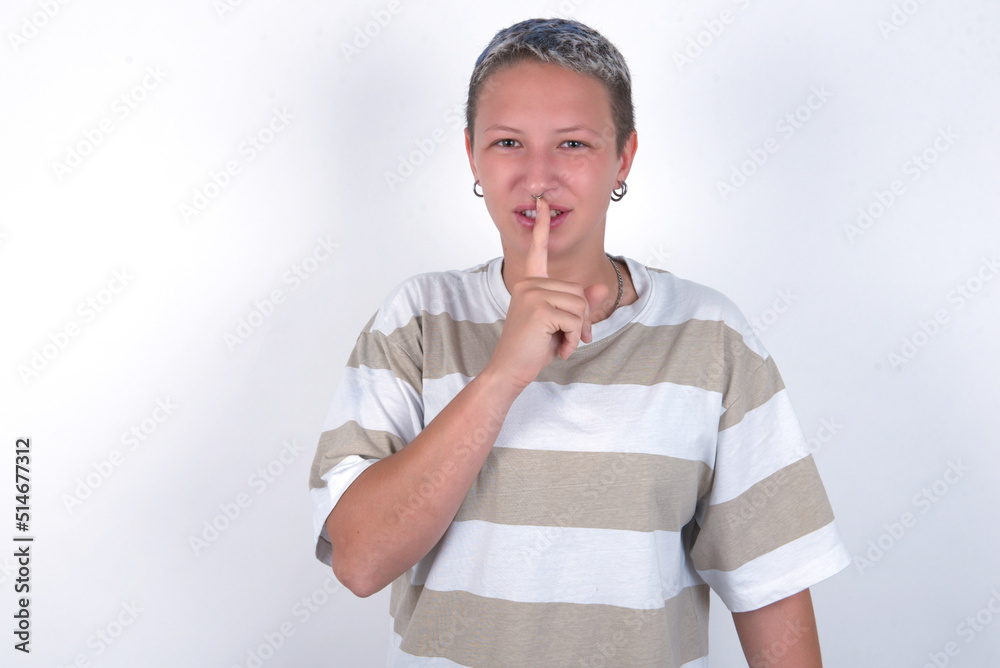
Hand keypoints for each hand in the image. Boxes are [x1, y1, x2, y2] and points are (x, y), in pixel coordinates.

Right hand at [485, 198, 608, 390]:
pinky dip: (573, 340)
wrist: (509, 370)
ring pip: (579, 306)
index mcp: (530, 283)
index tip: (543, 203)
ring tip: (560, 345)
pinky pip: (575, 320)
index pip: (538, 250)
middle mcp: (529, 283)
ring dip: (577, 332)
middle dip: (582, 320)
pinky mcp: (539, 309)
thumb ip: (578, 305)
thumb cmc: (531, 348)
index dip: (543, 227)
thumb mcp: (559, 324)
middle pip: (578, 292)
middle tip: (570, 339)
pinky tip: (559, 350)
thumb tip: (601, 290)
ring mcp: (533, 294)